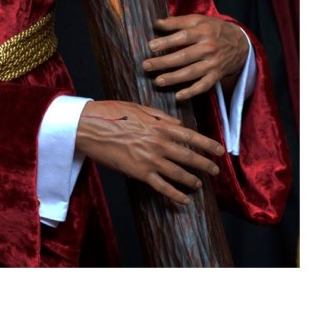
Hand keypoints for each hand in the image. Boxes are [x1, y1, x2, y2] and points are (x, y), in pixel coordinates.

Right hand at [75, 101, 224, 205]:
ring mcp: (150, 159)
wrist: (88, 127)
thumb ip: (160, 116)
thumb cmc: (110, 114)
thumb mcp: (138, 108)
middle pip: (189, 156)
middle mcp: (159, 143)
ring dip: (192, 180)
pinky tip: (184, 200)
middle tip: (215, 171)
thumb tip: (179, 124)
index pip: (190, 136)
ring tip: (199, 185)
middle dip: (205, 165)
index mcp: (159, 125)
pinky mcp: (139, 173)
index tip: (220, 150)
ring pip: (179, 173)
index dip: (208, 144)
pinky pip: (162, 187)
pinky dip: (175, 195)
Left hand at [142, 15, 248, 101]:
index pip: (182, 37)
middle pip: (184, 56)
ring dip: (174, 78)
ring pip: (191, 73)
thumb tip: (157, 23)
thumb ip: (178, 21)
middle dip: (164, 62)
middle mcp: (208, 48)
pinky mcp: (216, 76)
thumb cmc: (213, 29)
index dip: (167, 42)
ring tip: (158, 81)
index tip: (151, 46)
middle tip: (146, 65)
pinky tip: (178, 96)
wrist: (240, 43)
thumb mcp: (198, 20)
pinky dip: (191, 92)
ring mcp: (213, 63)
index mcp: (203, 32)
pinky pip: (203, 86)